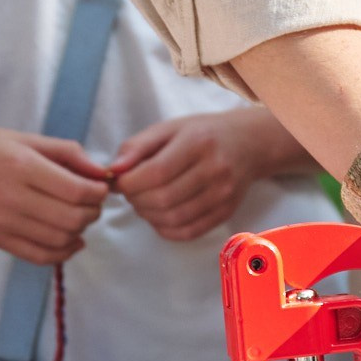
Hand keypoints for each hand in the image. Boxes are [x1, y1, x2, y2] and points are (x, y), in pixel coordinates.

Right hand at [0, 127, 110, 265]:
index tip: (102, 185)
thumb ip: (65, 152)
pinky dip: (63, 252)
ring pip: (60, 239)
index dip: (99, 192)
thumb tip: (101, 171)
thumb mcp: (23, 138)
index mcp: (22, 166)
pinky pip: (39, 256)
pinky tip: (71, 241)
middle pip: (72, 218)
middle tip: (93, 201)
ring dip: (81, 230)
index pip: (77, 191)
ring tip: (80, 216)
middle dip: (94, 211)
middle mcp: (13, 198)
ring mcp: (3, 223)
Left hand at [110, 110, 265, 242]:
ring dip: (148, 216)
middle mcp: (214, 170)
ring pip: (173, 219)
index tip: (118, 182)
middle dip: (136, 200)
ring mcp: (223, 195)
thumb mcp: (169, 128)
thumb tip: (113, 171)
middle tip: (130, 192)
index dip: (129, 183)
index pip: (155, 172)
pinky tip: (160, 215)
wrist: (248, 144)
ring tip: (144, 202)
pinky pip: (188, 232)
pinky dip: (165, 229)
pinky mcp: (226, 212)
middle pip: (163, 198)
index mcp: (198, 143)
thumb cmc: (203, 134)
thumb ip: (137, 146)